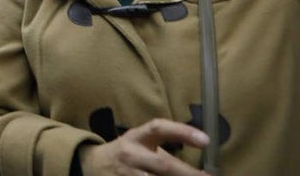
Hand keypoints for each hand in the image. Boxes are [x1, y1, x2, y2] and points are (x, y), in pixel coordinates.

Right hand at [77, 118, 209, 174]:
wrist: (93, 165)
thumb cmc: (127, 153)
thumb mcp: (141, 143)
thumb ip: (165, 150)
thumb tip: (201, 164)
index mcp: (137, 137)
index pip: (159, 128)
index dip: (182, 132)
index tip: (206, 140)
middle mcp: (131, 154)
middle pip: (163, 164)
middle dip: (188, 173)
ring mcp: (126, 174)